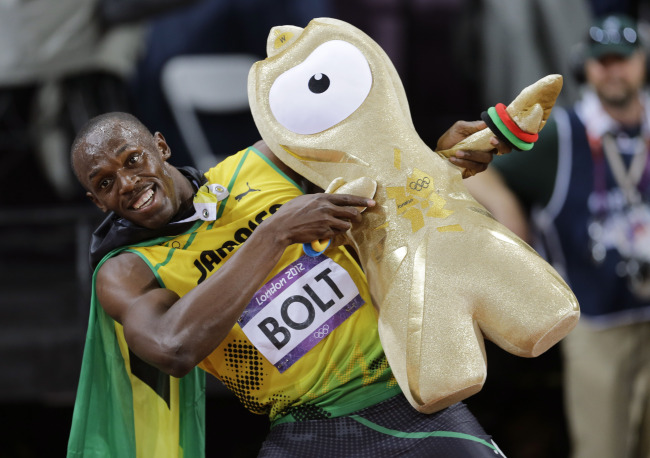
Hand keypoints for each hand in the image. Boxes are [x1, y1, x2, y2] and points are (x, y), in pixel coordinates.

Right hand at [260, 193, 374, 246]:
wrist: (281, 227)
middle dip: (358, 217)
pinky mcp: (324, 232)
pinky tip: (326, 232)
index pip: (347, 198)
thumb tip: (325, 200)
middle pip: (352, 212)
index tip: (372, 202)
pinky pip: (337, 233)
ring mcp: (326, 220)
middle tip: (359, 219)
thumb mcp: (304, 200)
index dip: (361, 200)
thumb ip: (317, 200)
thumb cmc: (289, 213)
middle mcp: (327, 208)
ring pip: (346, 225)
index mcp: (322, 198)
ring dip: (344, 226)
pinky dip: (335, 233)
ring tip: (336, 226)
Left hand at [437, 120, 511, 177]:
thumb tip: (486, 123)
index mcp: (486, 137)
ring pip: (487, 158)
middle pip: (504, 149)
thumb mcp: (459, 128)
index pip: (504, 137)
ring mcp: (482, 160)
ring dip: (472, 155)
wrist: (438, 154)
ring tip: (457, 152)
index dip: (505, 137)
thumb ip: (472, 126)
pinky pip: (476, 167)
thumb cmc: (450, 139)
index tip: (494, 136)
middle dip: (500, 145)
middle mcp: (488, 149)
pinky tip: (454, 158)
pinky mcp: (475, 170)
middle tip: (491, 141)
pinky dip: (464, 162)